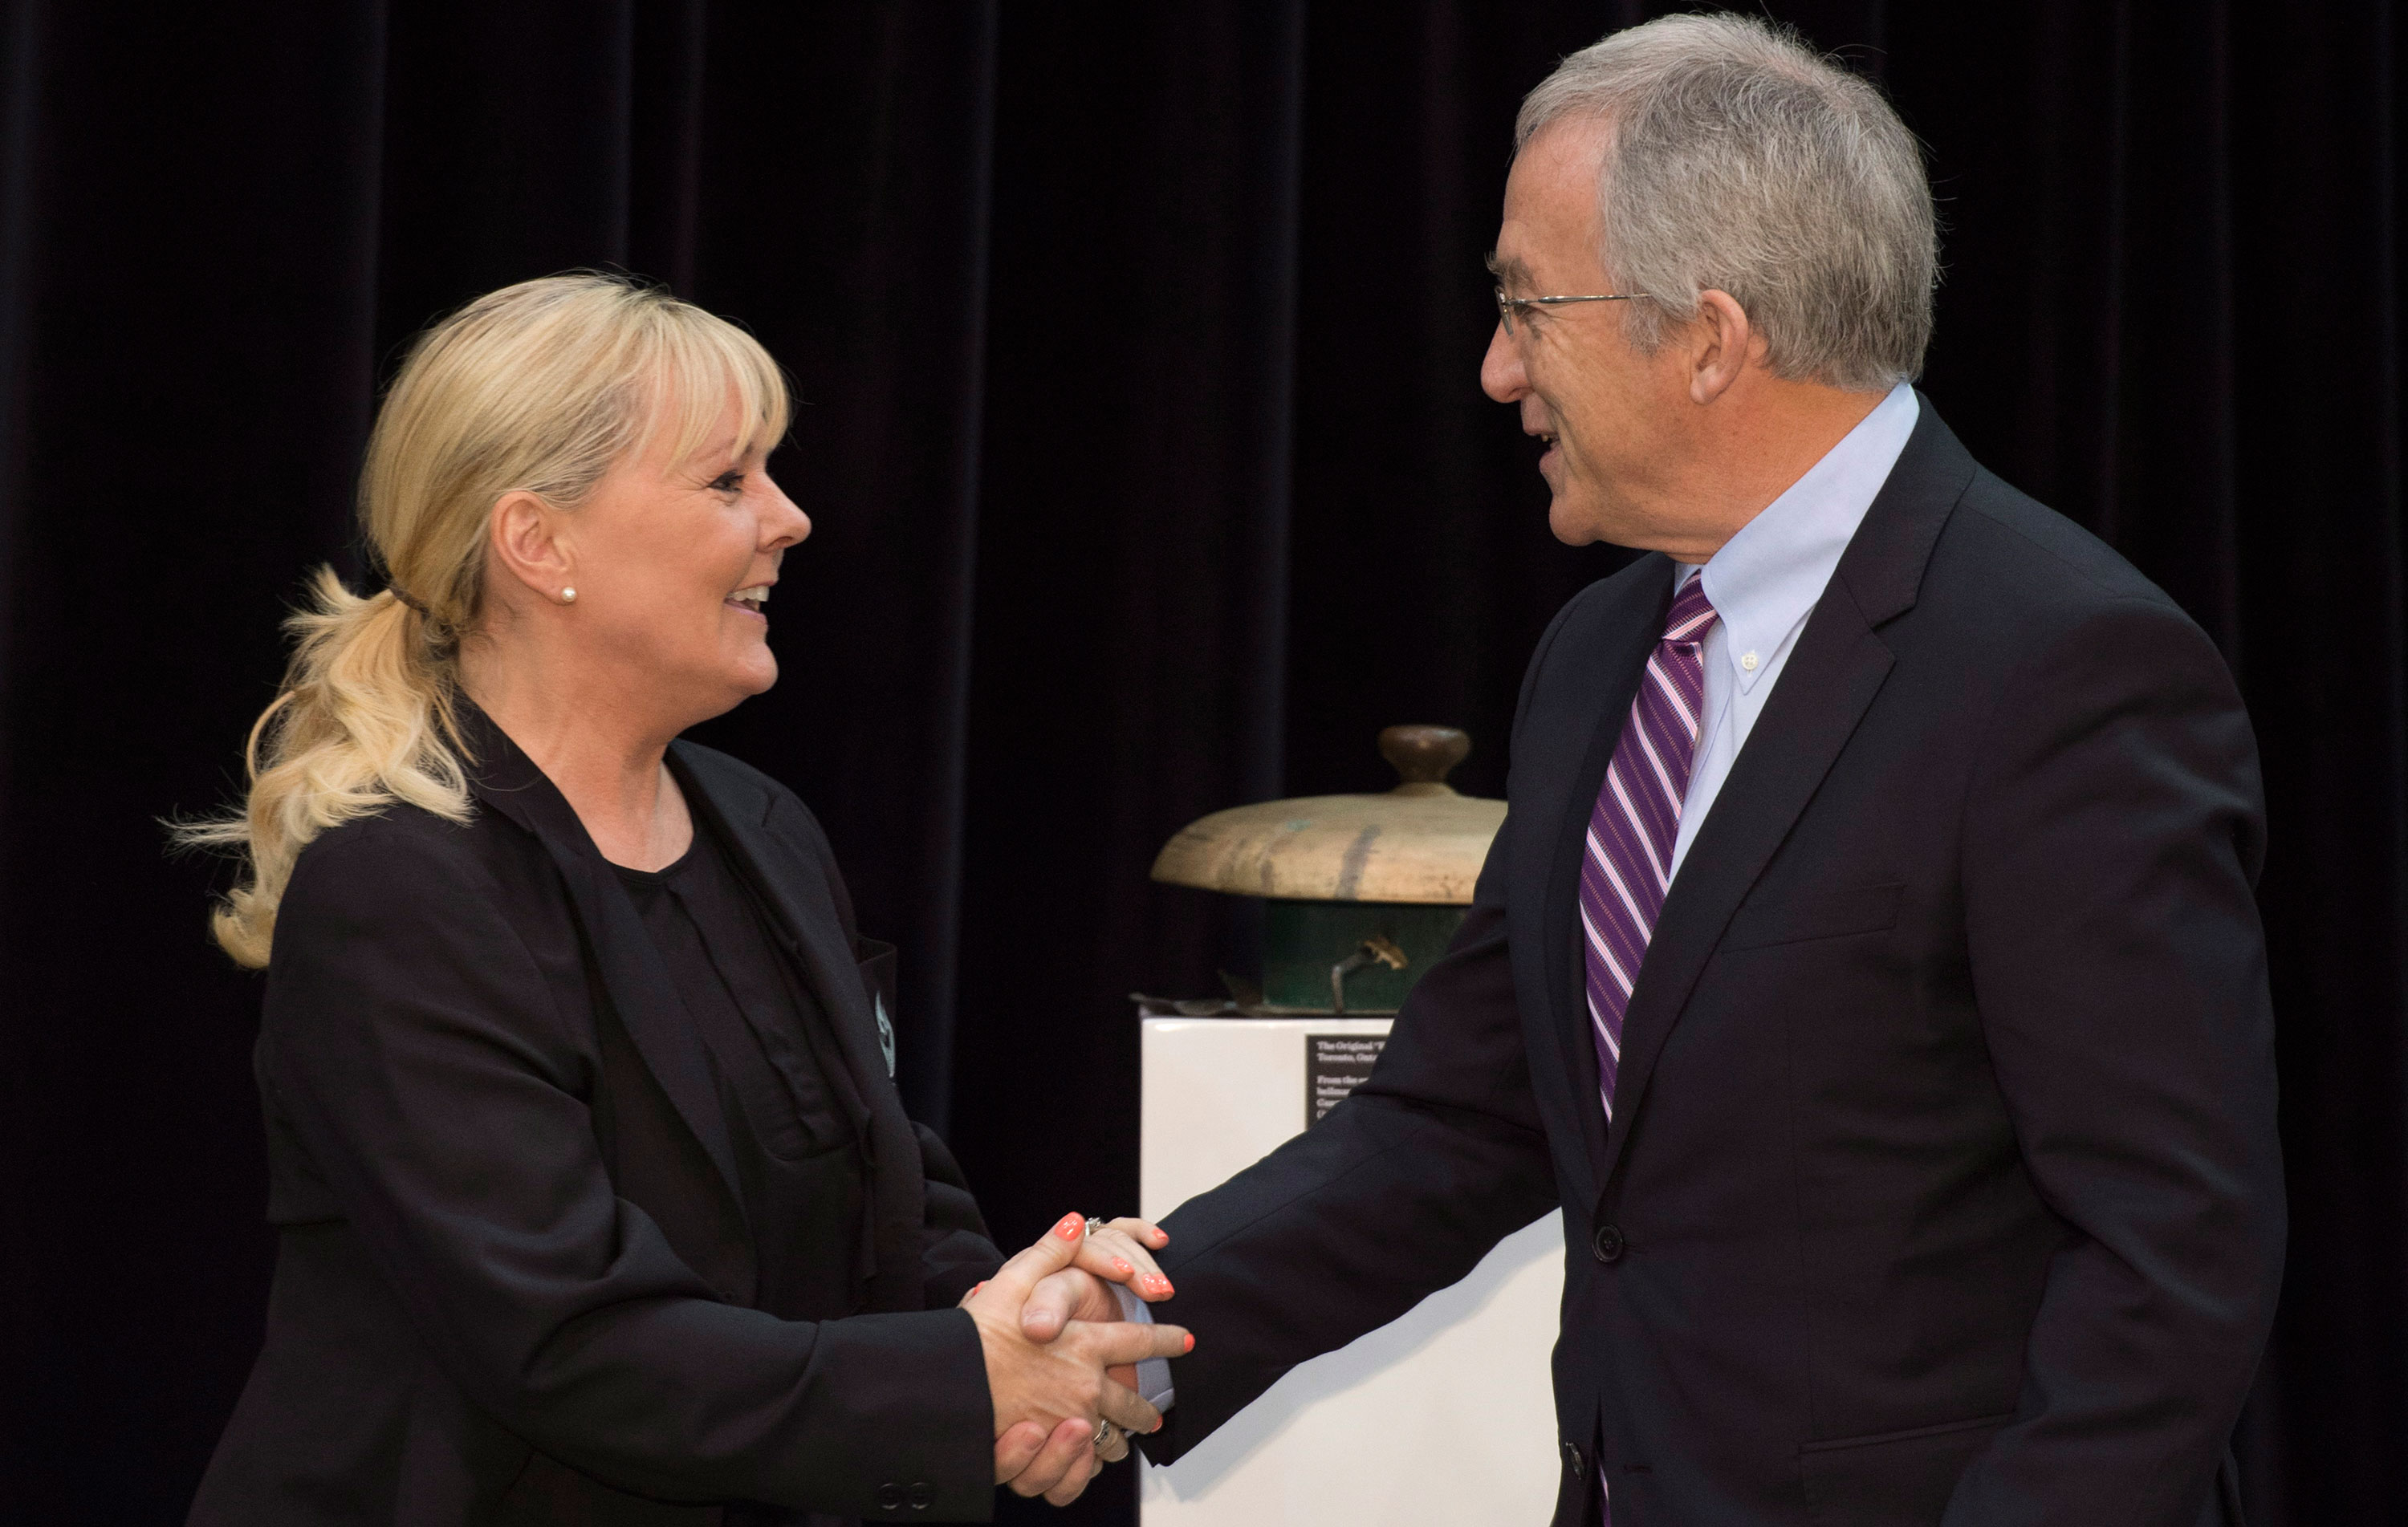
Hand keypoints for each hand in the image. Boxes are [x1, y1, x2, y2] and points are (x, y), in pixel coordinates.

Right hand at [972, 1213, 1190, 1504]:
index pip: (1140, 1341)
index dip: (1167, 1339)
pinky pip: (1085, 1462)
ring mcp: (1071, 1424)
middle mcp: (1085, 1386)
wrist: (945, 1393)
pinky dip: (1091, 1461)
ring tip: (1127, 1438)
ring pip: (1112, 1435)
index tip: (1185, 1339)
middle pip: (1131, 1401)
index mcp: (1084, 1345)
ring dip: (1122, 1435)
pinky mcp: (1050, 1453)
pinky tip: (1092, 1459)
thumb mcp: (1010, 1284)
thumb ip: (1048, 1254)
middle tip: (1156, 1412)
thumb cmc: (974, 1339)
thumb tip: (1075, 1223)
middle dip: (1146, 1407)